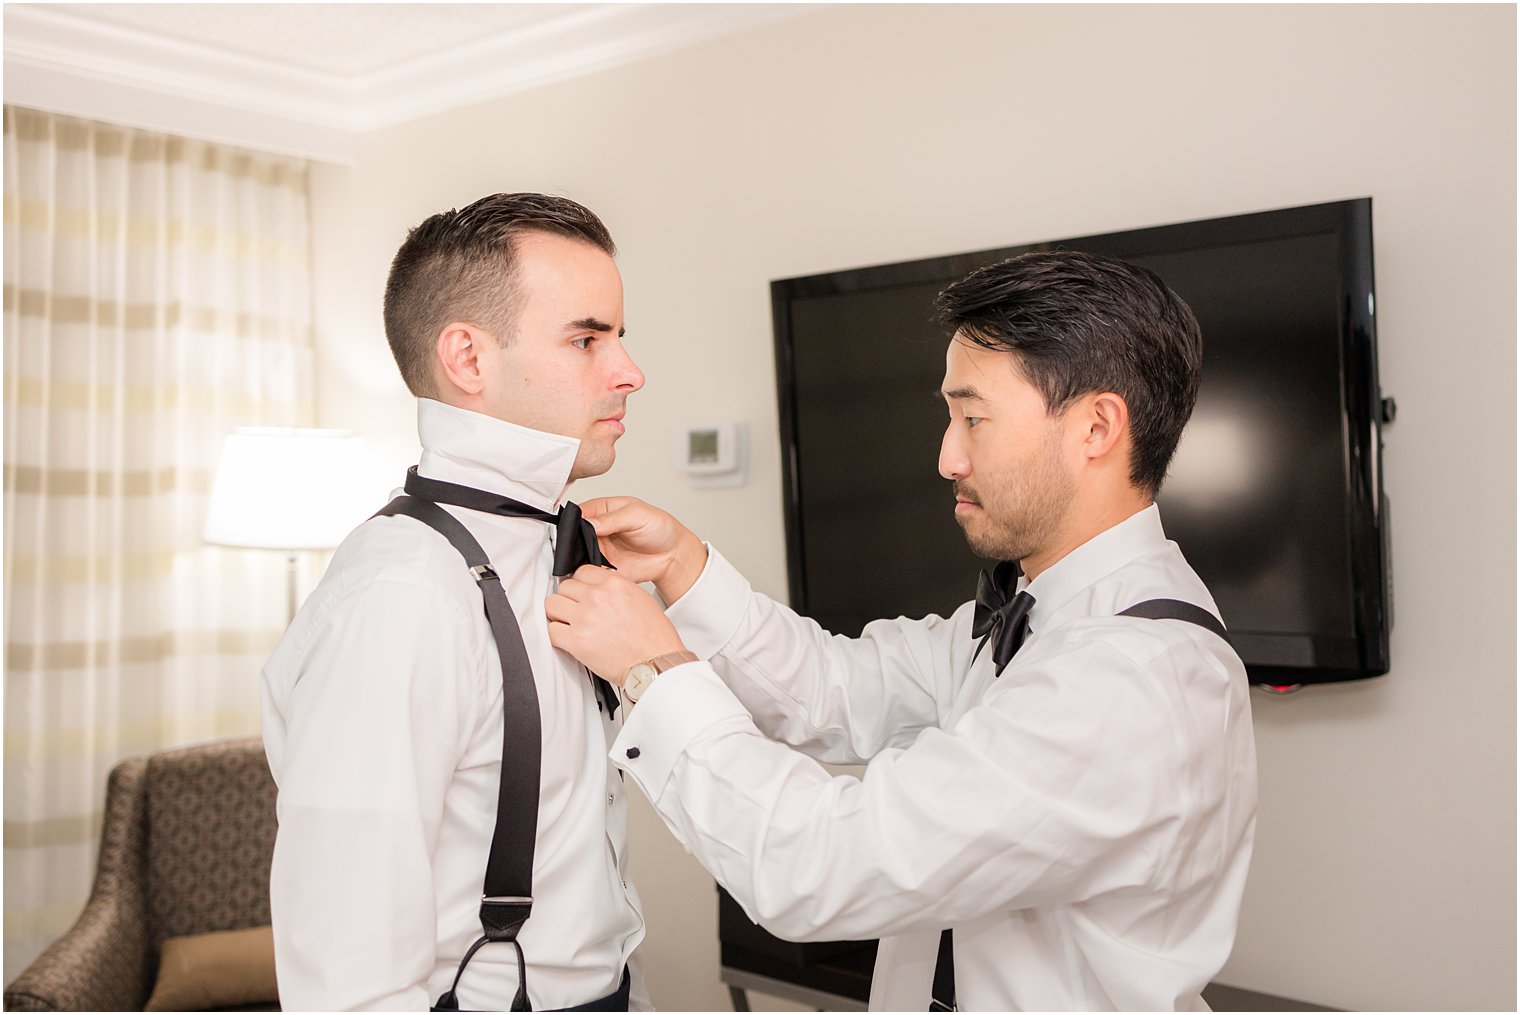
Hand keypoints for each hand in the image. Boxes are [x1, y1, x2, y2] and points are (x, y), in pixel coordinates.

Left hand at [546, 565, 688, 684]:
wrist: (656, 663)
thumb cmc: (654, 637)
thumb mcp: (641, 597)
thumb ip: (616, 587)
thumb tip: (599, 585)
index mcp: (614, 583)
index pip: (581, 571)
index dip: (580, 584)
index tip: (581, 594)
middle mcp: (597, 597)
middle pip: (564, 587)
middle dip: (569, 599)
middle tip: (575, 611)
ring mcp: (585, 618)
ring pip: (552, 605)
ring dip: (558, 614)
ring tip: (568, 623)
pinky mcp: (576, 641)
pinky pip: (551, 631)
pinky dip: (557, 635)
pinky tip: (567, 639)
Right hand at [580, 496, 706, 602]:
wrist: (672, 555)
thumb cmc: (659, 528)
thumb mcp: (638, 515)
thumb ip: (613, 518)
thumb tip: (590, 522)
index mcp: (603, 510)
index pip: (579, 512)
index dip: (572, 520)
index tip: (571, 528)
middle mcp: (597, 530)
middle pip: (573, 534)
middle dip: (572, 541)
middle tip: (578, 546)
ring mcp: (598, 549)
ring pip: (577, 554)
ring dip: (577, 557)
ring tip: (587, 558)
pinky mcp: (603, 568)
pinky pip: (588, 571)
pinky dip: (587, 573)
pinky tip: (592, 571)